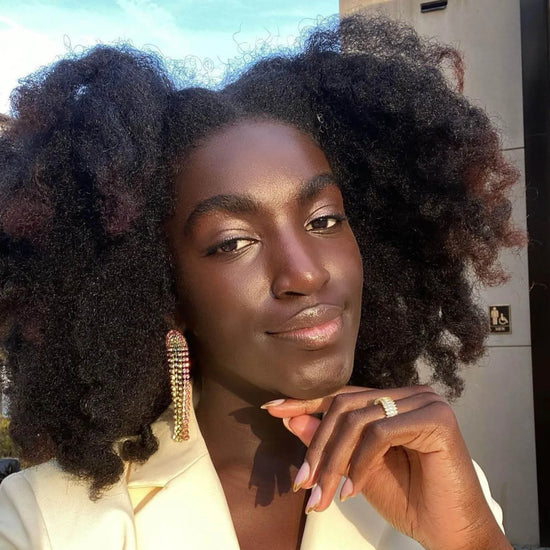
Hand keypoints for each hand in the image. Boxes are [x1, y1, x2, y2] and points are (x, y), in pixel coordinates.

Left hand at [262, 386, 511, 549]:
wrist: (451, 533)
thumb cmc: (408, 500)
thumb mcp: (354, 469)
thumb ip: (328, 441)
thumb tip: (291, 418)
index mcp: (392, 400)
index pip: (341, 395)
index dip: (305, 402)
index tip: (272, 410)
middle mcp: (409, 394)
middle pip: (344, 405)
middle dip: (317, 446)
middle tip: (302, 483)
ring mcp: (425, 401)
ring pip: (358, 419)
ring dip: (333, 461)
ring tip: (321, 496)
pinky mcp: (437, 417)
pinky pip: (380, 433)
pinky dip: (359, 463)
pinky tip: (352, 491)